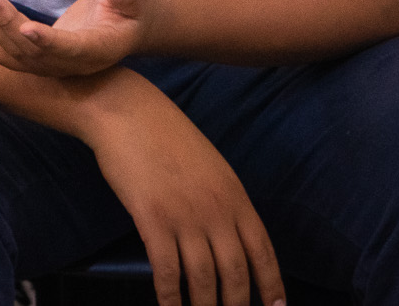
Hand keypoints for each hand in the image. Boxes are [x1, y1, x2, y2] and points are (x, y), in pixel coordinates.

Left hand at [0, 0, 149, 78]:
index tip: (24, 27)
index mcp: (100, 49)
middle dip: (6, 24)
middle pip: (34, 53)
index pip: (72, 49)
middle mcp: (74, 64)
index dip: (48, 41)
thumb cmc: (130, 7)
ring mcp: (55, 66)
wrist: (126, 27)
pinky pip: (8, 57)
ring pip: (16, 57)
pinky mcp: (39, 61)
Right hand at [87, 86, 285, 305]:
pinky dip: (169, 297)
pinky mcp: (152, 220)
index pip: (262, 251)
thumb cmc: (166, 135)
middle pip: (235, 273)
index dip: (271, 284)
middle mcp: (216, 210)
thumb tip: (230, 236)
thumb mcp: (211, 166)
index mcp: (235, 196)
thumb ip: (224, 200)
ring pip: (203, 279)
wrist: (127, 112)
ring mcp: (184, 217)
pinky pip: (166, 271)